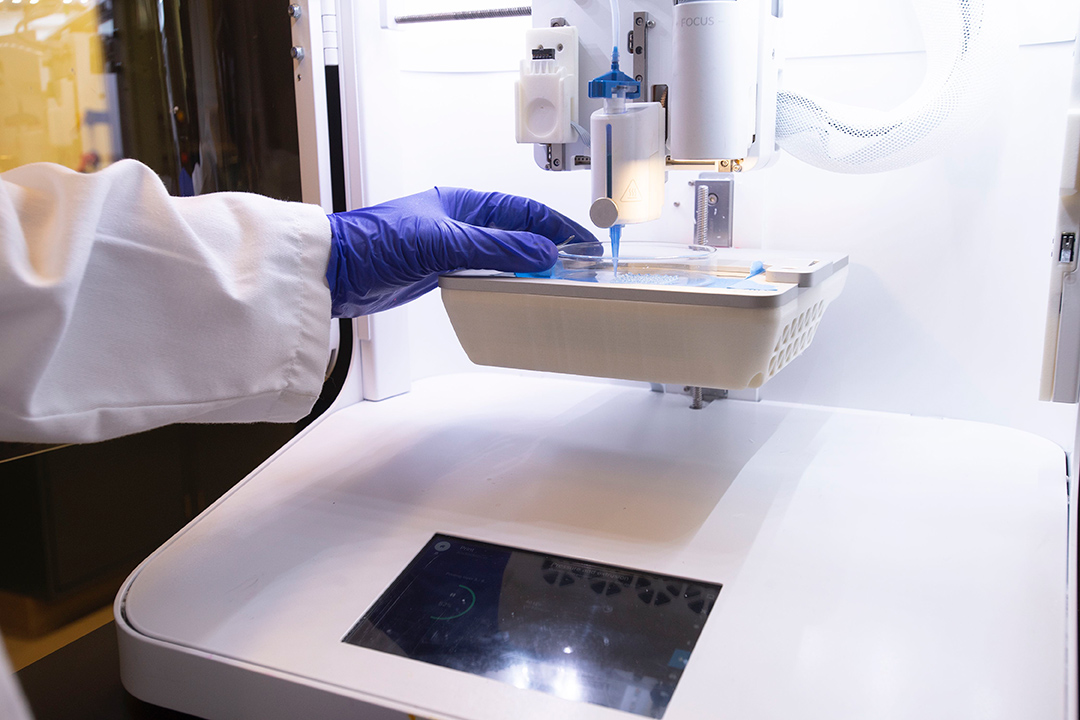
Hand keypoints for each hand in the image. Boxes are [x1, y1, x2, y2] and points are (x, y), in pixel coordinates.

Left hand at [326, 187, 595, 316]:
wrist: (337, 272)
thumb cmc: (377, 243)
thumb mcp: (444, 242)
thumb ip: (496, 248)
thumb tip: (544, 253)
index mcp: (462, 202)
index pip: (522, 210)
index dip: (555, 225)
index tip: (581, 242)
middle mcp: (458, 222)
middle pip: (516, 231)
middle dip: (547, 245)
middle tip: (577, 265)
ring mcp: (449, 248)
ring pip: (501, 255)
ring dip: (528, 266)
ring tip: (556, 280)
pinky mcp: (438, 272)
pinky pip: (482, 275)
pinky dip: (504, 283)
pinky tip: (518, 293)